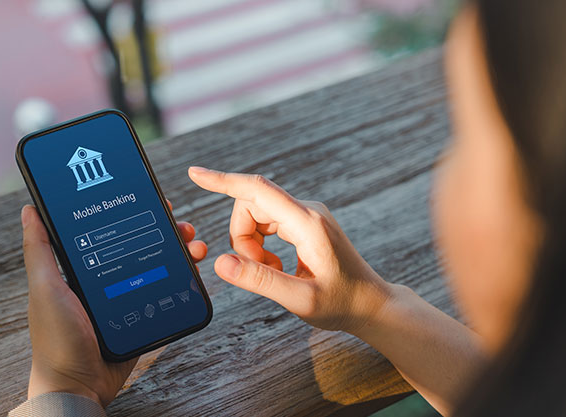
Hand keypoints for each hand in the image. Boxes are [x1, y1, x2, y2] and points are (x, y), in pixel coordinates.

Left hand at [20, 203, 206, 406]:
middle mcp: (106, 279)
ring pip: (158, 264)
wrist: (80, 386)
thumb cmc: (56, 339)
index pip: (110, 229)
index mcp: (82, 268)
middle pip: (140, 243)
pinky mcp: (142, 317)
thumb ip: (39, 251)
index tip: (148, 197)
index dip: (130, 211)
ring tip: (193, 246)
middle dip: (163, 229)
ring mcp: (126, 298)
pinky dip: (183, 278)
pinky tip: (194, 269)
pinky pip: (166, 291)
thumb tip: (29, 210)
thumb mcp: (45, 289)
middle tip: (179, 223)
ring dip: (179, 251)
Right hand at [188, 166, 390, 333]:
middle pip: (251, 206)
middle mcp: (308, 211)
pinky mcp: (305, 222)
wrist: (370, 304)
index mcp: (307, 224)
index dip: (223, 181)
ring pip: (257, 215)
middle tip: (259, 270)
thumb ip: (259, 280)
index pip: (257, 191)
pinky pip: (268, 223)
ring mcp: (307, 214)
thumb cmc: (341, 304)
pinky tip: (278, 266)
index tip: (195, 173)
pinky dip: (262, 244)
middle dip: (242, 238)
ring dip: (252, 244)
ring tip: (273, 271)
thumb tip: (220, 263)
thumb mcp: (299, 299)